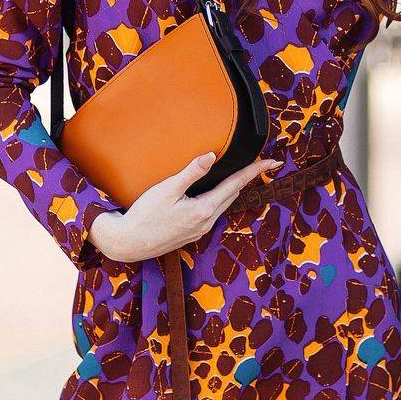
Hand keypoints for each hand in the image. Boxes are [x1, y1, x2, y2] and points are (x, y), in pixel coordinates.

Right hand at [88, 151, 282, 262]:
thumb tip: (211, 156)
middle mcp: (206, 222)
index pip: (235, 184)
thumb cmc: (144, 214)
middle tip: (263, 163)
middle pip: (233, 194)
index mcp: (203, 209)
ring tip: (244, 174)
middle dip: (248, 178)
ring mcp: (200, 230)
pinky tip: (217, 192)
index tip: (271, 162)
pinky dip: (221, 198)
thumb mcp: (167, 190)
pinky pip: (214, 212)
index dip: (254, 171)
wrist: (129, 243)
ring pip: (224, 204)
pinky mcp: (192, 233)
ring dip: (234, 188)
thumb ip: (191, 173)